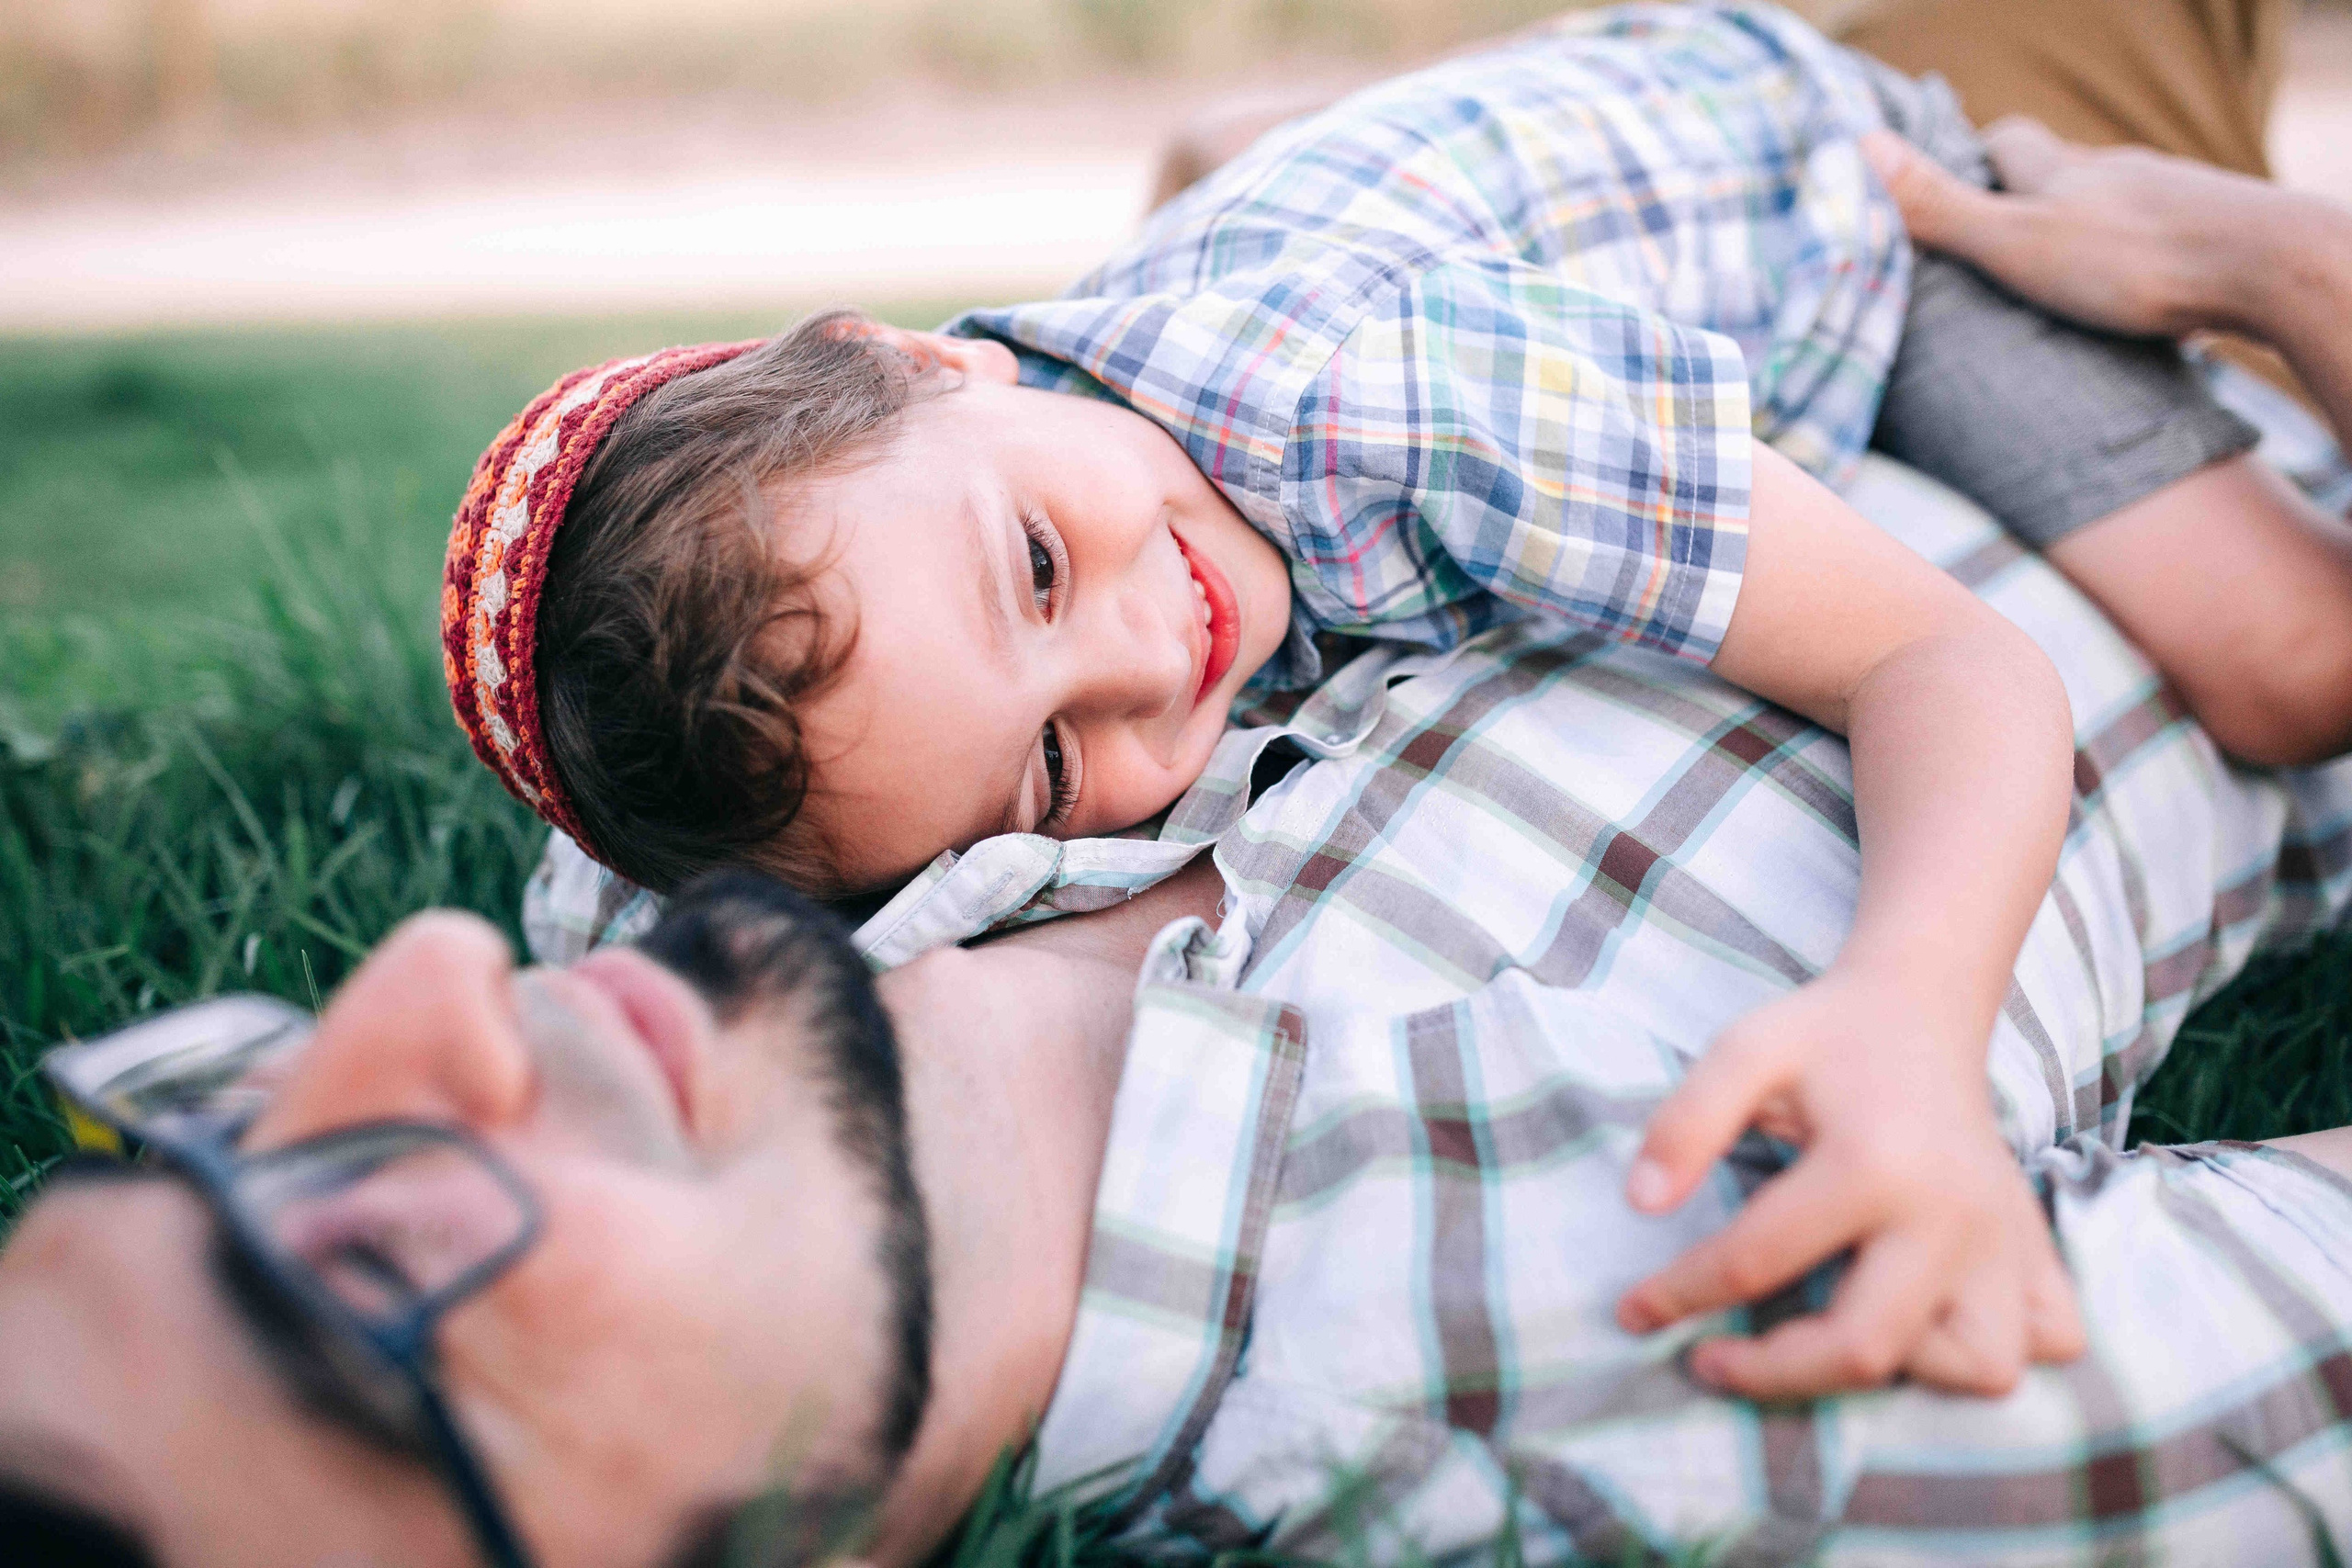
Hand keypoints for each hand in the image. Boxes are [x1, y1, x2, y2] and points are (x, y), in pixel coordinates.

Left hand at [1614, 972, 2085, 1397]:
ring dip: (1899, 1371)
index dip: (1679, 1295)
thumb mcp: (1744, 1050)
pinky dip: (1990, 1349)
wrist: (1920, 1007)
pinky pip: (2045, 1339)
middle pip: (1864, 1348)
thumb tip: (1641, 1203)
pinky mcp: (2035, 1249)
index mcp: (1872, 1163)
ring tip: (1830, 1332)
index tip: (1633, 1311)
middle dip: (1774, 1373)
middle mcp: (1950, 1215)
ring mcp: (2004, 1239)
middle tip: (1709, 1359)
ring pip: (1975, 1365)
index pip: (1756, 1262)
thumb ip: (1686, 1122)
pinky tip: (1925, 1324)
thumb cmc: (1825, 1036)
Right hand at [1861, 118, 2314, 341]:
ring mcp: (2172, 198)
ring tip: (2066, 281)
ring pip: (2117, 206)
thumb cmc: (2138, 260)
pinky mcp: (2215, 232)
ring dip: (2088, 232)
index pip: (2009, 143)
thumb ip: (1941, 206)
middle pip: (2065, 172)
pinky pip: (2166, 238)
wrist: (2273, 265)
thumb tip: (1856, 147)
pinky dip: (2141, 260)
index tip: (1951, 176)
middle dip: (2030, 198)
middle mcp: (2118, 172)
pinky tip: (2140, 300)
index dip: (1975, 154)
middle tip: (2000, 239)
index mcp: (2063, 172)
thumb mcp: (2015, 242)